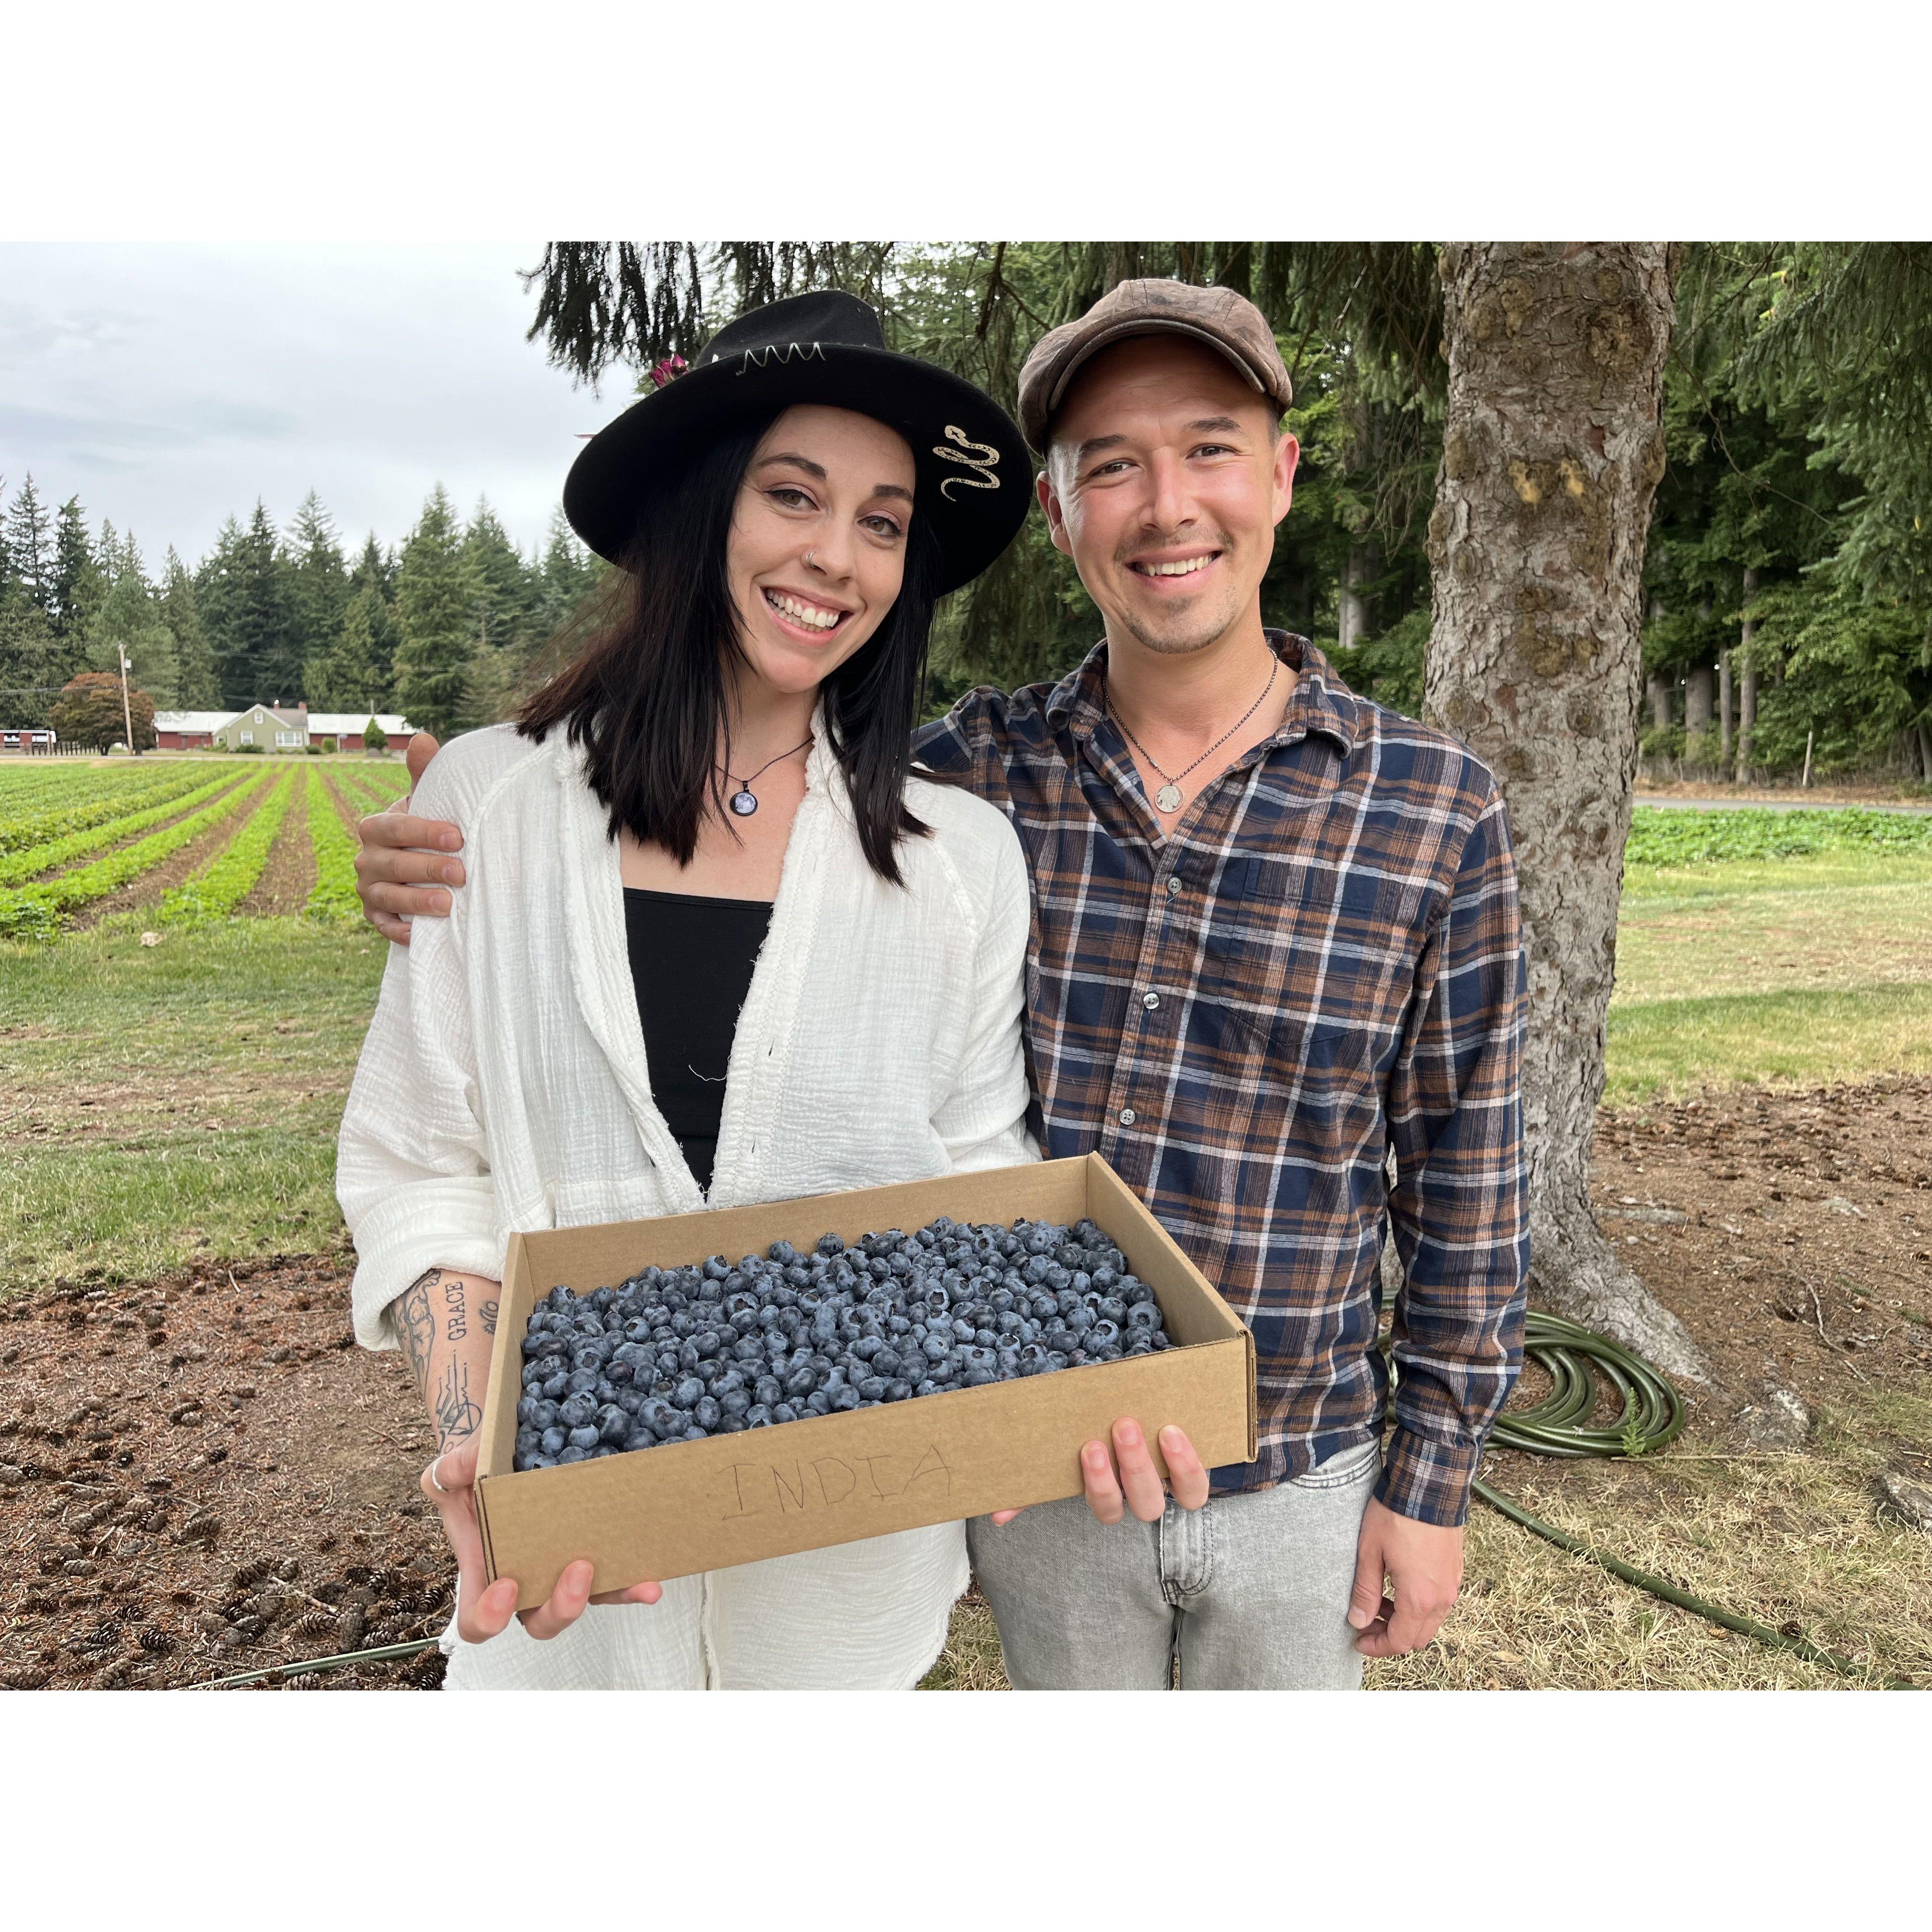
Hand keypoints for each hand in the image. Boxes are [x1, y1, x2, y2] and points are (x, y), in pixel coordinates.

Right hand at [355, 730, 460, 941]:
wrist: (419, 864)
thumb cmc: (427, 828)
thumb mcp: (426, 800)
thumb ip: (424, 773)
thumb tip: (423, 738)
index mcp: (376, 827)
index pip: (394, 828)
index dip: (423, 832)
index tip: (457, 837)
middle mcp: (367, 858)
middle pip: (391, 864)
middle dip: (426, 868)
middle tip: (461, 873)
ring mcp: (369, 888)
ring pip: (386, 896)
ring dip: (415, 901)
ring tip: (447, 905)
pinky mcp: (375, 915)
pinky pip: (382, 925)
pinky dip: (399, 930)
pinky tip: (420, 934)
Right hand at [420, 1435, 660, 1643]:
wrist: (506, 1450)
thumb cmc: (473, 1471)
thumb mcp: (454, 1469)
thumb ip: (452, 1469)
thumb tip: (469, 1463)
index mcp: (484, 1574)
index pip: (478, 1622)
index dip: (490, 1617)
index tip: (507, 1585)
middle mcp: (526, 1583)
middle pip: (541, 1621)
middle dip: (562, 1607)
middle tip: (579, 1569)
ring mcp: (560, 1571)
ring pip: (587, 1602)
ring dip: (616, 1596)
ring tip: (643, 1586)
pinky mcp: (592, 1554)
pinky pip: (614, 1576)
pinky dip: (634, 1578)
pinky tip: (652, 1573)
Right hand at [989, 1419, 1208, 1527]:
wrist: (1143, 1404)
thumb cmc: (1097, 1429)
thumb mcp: (1066, 1452)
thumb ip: (1036, 1485)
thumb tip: (997, 1516)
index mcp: (1113, 1494)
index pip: (1106, 1508)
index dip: (1100, 1485)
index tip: (1089, 1448)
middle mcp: (1145, 1496)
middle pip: (1141, 1505)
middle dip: (1130, 1470)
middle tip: (1119, 1428)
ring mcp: (1174, 1484)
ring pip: (1176, 1497)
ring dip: (1165, 1466)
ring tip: (1152, 1428)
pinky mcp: (1197, 1470)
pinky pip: (1200, 1481)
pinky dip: (1188, 1462)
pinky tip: (1174, 1431)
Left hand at [1347, 1496, 1463, 1656]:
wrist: (1429, 1485)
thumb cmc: (1395, 1516)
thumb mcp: (1370, 1553)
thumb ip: (1364, 1591)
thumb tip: (1358, 1621)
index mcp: (1420, 1599)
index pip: (1400, 1642)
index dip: (1377, 1647)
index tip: (1358, 1640)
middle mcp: (1442, 1598)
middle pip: (1418, 1636)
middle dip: (1390, 1635)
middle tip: (1366, 1621)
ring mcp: (1452, 1584)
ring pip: (1430, 1620)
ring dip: (1405, 1619)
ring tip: (1379, 1600)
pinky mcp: (1456, 1569)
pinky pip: (1439, 1601)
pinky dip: (1419, 1604)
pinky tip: (1398, 1586)